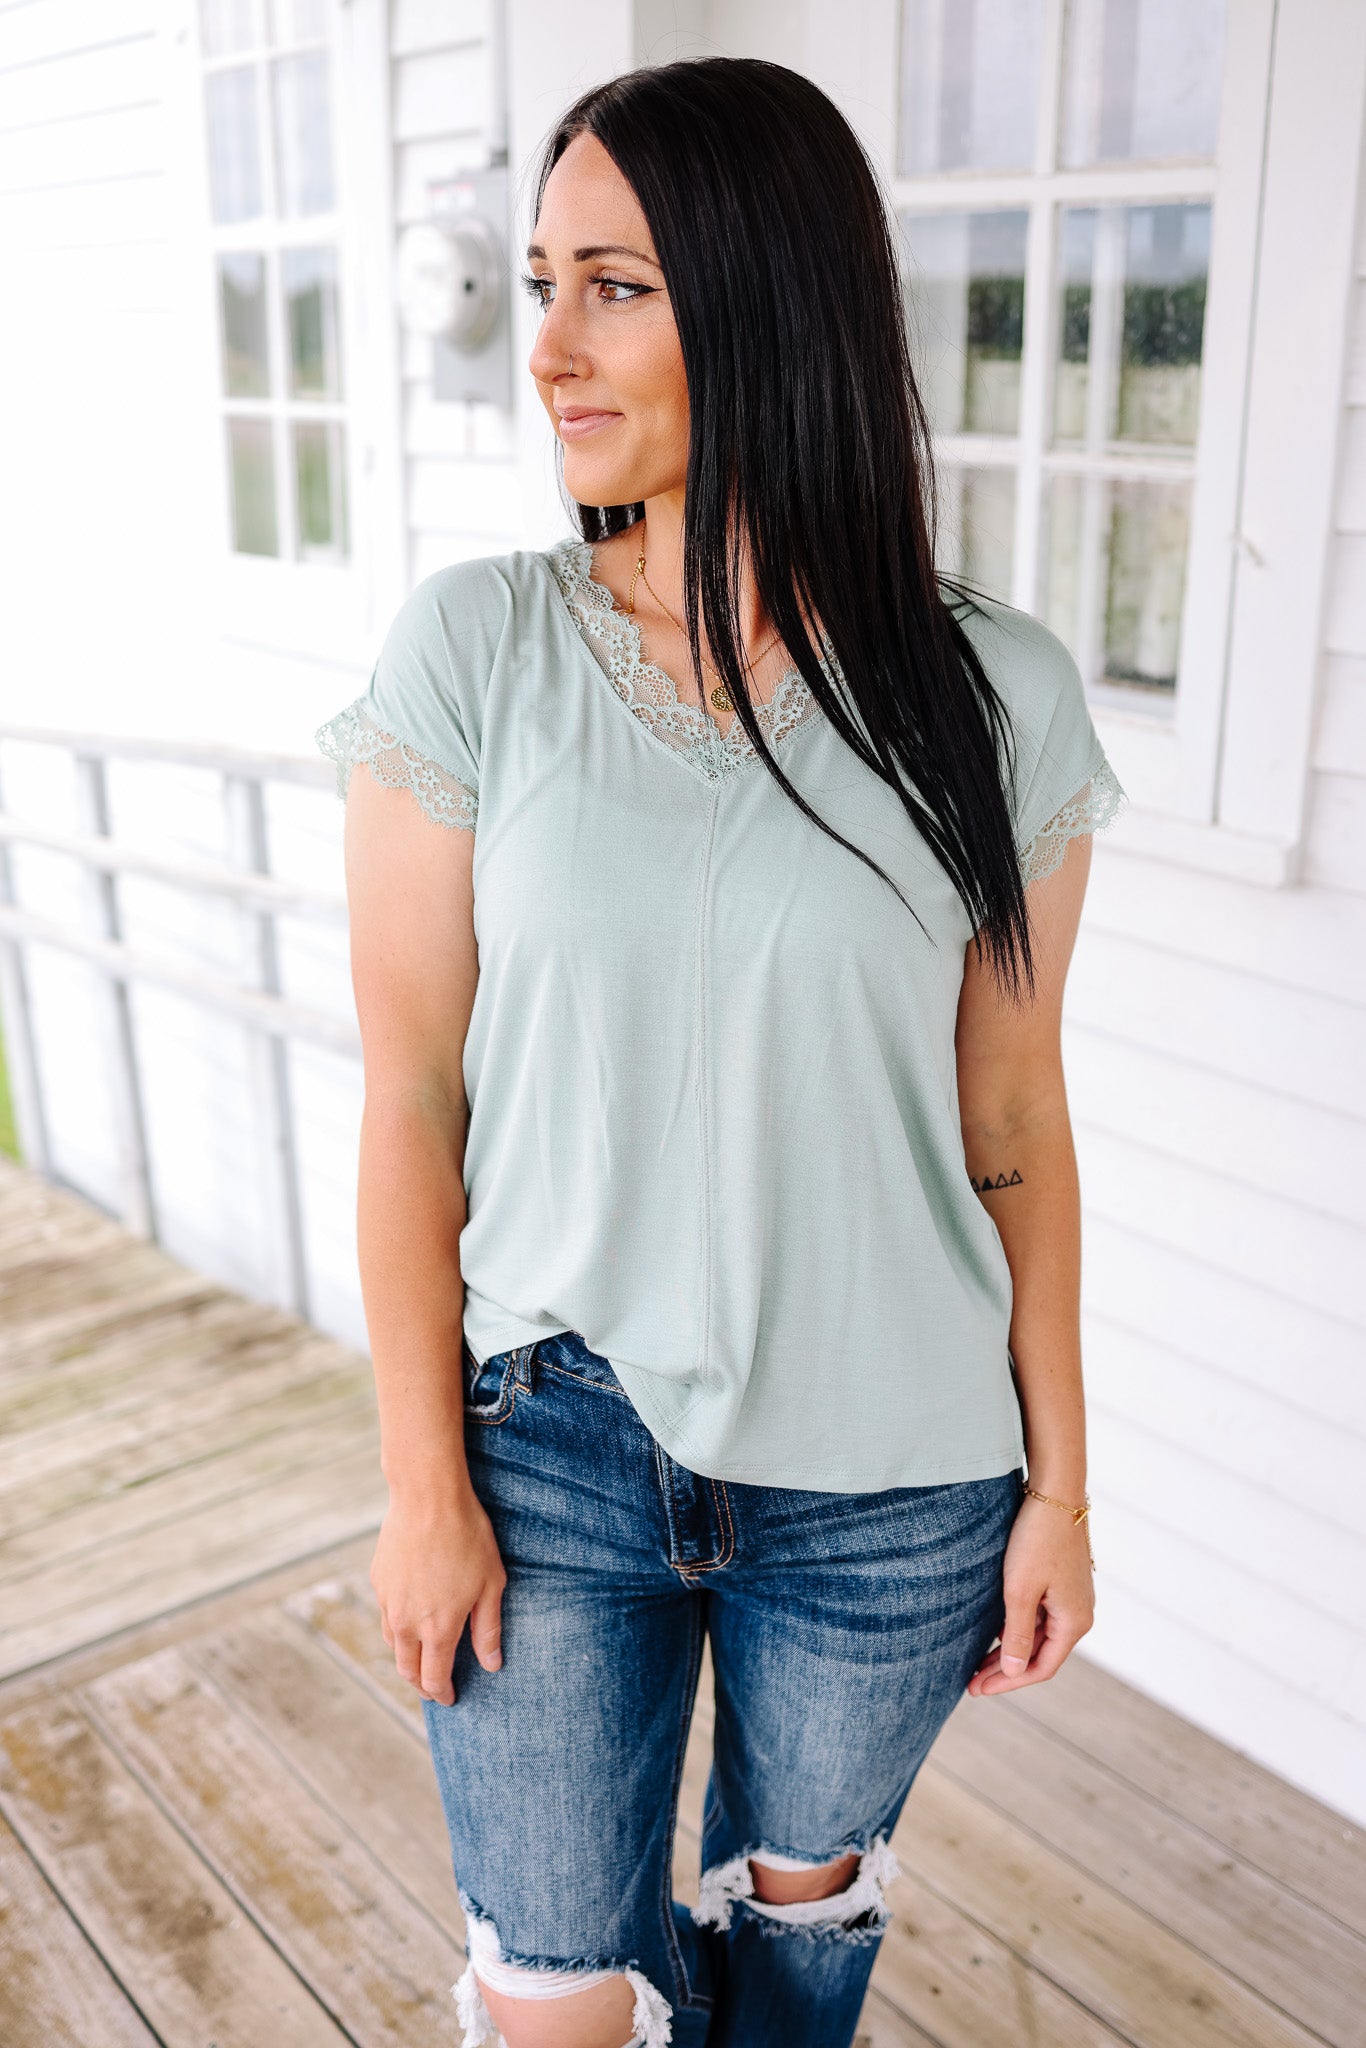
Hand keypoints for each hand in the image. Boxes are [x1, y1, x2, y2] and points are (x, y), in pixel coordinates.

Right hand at [370, 1486, 506, 1704]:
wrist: (428, 1497)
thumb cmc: (468, 1537)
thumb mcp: (491, 1584)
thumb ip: (488, 1629)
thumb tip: (491, 1666)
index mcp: (437, 1628)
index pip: (435, 1678)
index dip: (442, 1693)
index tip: (450, 1699)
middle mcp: (407, 1622)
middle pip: (407, 1670)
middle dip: (421, 1685)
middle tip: (435, 1688)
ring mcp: (388, 1601)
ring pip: (393, 1645)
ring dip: (407, 1659)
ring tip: (422, 1659)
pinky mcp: (379, 1581)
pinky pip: (387, 1615)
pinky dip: (398, 1629)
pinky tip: (411, 1619)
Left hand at [966, 1489, 1093, 1696]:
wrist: (1055, 1493)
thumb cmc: (1036, 1539)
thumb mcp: (1021, 1590)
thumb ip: (1017, 1633)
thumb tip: (1014, 1671)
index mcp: (1074, 1622)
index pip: (1041, 1667)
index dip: (1009, 1682)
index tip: (978, 1690)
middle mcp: (1078, 1614)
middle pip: (1038, 1654)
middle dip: (1005, 1670)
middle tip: (971, 1684)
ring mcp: (1071, 1598)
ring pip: (1037, 1635)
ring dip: (1009, 1650)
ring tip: (976, 1664)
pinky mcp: (1061, 1582)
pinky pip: (1039, 1616)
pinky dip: (1016, 1628)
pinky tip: (993, 1633)